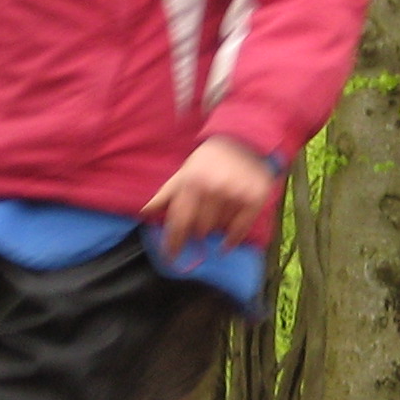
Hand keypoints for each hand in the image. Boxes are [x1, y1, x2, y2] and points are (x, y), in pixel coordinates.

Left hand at [144, 138, 276, 257]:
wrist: (242, 142)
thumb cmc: (207, 160)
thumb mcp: (183, 173)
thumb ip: (165, 195)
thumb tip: (145, 212)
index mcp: (192, 183)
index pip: (179, 222)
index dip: (173, 243)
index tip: (171, 258)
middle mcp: (213, 190)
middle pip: (200, 229)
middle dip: (197, 231)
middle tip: (200, 223)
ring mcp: (235, 195)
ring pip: (219, 229)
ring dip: (215, 228)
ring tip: (218, 213)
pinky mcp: (254, 199)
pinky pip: (240, 230)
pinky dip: (232, 241)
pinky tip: (225, 244)